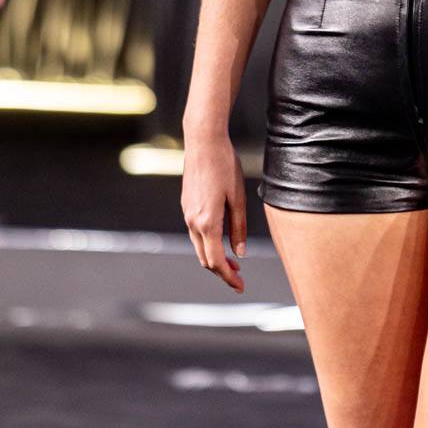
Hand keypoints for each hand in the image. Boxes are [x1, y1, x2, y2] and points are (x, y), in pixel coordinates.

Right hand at [181, 131, 246, 291]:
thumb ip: (238, 227)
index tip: (241, 286)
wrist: (203, 141)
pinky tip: (221, 240)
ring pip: (199, 247)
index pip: (216, 261)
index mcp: (207, 222)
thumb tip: (240, 253)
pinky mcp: (186, 205)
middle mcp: (193, 221)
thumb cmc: (224, 166)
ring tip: (233, 261)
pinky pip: (196, 233)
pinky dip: (208, 244)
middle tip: (240, 278)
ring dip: (214, 258)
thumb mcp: (237, 197)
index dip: (229, 277)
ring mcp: (187, 213)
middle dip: (222, 271)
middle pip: (205, 258)